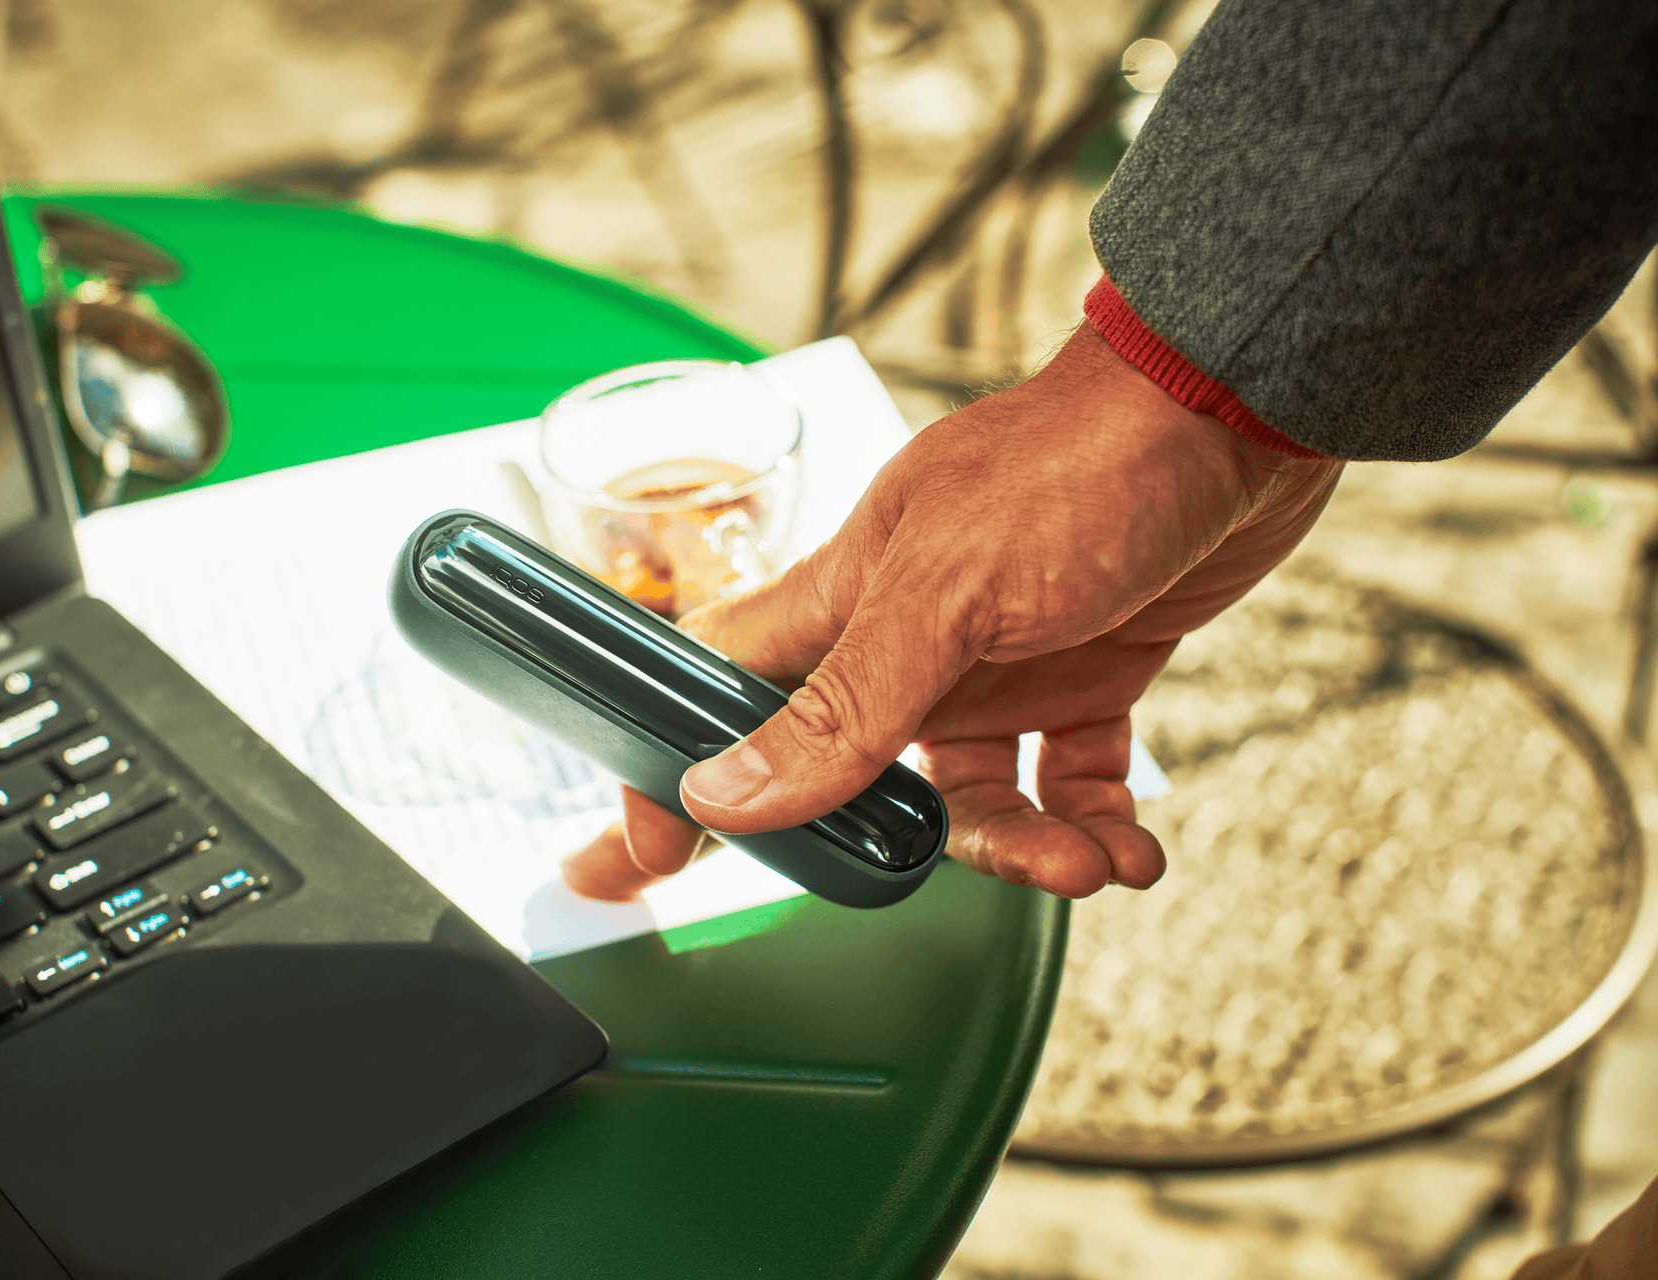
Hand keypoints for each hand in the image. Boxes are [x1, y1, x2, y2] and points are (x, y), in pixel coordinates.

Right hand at [561, 323, 1343, 901]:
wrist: (1235, 404)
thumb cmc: (1080, 462)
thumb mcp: (945, 591)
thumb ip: (844, 704)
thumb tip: (726, 792)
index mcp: (844, 598)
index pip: (721, 691)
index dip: (677, 776)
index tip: (645, 856)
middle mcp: (909, 638)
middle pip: (851, 772)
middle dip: (865, 849)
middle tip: (875, 896)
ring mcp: (997, 658)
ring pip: (974, 794)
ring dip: (1024, 848)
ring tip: (1084, 865)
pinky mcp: (1086, 667)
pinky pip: (1070, 776)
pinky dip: (1094, 823)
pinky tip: (1126, 849)